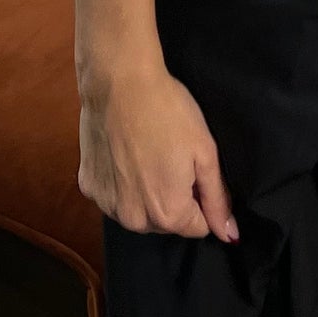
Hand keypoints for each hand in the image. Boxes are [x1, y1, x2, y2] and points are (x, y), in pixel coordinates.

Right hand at [79, 58, 238, 241]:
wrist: (119, 82)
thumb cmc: (169, 112)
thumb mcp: (205, 152)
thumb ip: (217, 199)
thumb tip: (230, 234)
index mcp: (168, 214)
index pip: (197, 226)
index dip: (201, 197)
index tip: (193, 168)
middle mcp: (134, 220)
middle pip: (166, 223)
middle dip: (174, 198)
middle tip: (170, 157)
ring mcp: (107, 205)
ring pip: (138, 213)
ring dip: (145, 195)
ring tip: (147, 154)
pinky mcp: (87, 187)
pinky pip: (114, 196)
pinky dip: (121, 183)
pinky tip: (124, 154)